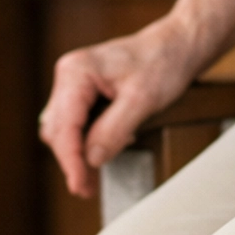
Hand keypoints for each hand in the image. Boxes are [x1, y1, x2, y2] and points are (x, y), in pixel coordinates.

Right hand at [39, 22, 198, 198]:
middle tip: (87, 189)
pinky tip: (104, 151)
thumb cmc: (163, 63)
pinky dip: (85, 142)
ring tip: (94, 178)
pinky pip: (76, 123)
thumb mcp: (142, 101)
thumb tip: (91, 159)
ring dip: (77, 154)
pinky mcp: (83, 91)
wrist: (177, 45)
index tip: (80, 185)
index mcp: (76, 72)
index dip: (71, 160)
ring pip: (63, 129)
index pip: (64, 126)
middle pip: (57, 130)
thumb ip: (113, 130)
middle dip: (72, 161)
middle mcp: (69, 75)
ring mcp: (74, 83)